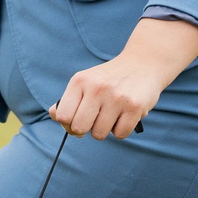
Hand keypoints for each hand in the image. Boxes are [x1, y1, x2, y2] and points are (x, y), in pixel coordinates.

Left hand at [51, 17, 197, 138]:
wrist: (143, 63)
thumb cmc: (110, 78)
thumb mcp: (86, 81)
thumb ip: (68, 99)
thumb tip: (54, 115)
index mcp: (80, 81)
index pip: (63, 116)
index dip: (68, 124)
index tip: (77, 120)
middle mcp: (96, 87)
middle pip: (79, 128)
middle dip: (86, 129)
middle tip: (95, 120)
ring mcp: (116, 97)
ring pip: (99, 134)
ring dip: (105, 129)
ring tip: (112, 114)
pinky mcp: (135, 106)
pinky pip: (120, 134)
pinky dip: (122, 130)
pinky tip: (125, 115)